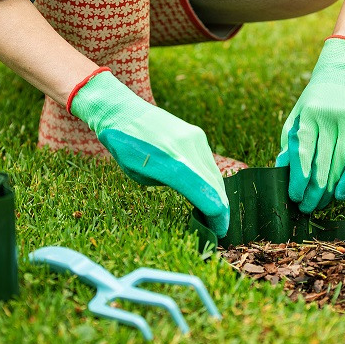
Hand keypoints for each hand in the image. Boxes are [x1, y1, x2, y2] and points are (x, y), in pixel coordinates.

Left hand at [70, 69, 229, 236]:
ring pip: (216, 174)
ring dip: (217, 195)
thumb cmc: (126, 148)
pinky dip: (211, 179)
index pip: (206, 195)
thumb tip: (197, 198)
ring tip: (214, 212)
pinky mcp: (197, 134)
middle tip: (219, 226)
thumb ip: (173, 186)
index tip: (219, 231)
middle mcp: (187, 149)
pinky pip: (209, 162)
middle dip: (221, 209)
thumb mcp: (143, 176)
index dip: (216, 217)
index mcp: (171, 164)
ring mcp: (195, 138)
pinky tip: (207, 191)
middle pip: (216, 187)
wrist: (124, 112)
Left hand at [275, 37, 344, 211]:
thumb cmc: (312, 106)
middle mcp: (332, 118)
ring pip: (340, 166)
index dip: (299, 179)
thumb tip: (282, 172)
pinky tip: (340, 195)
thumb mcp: (295, 120)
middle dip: (314, 191)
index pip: (304, 154)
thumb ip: (289, 145)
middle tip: (307, 208)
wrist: (340, 78)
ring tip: (320, 205)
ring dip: (330, 190)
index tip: (295, 197)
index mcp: (309, 115)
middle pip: (323, 164)